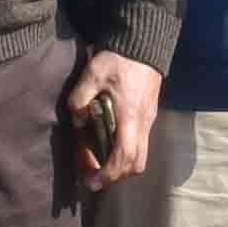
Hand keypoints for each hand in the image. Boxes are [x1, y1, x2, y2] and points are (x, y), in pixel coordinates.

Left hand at [65, 47, 163, 189]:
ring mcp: (148, 120)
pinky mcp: (149, 116)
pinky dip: (125, 151)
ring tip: (97, 158)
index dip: (108, 175)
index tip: (91, 181)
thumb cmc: (118, 59)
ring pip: (140, 156)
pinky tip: (107, 139)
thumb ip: (80, 99)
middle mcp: (143, 123)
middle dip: (115, 176)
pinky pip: (140, 144)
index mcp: (129, 117)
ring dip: (120, 164)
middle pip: (136, 164)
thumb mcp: (92, 74)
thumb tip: (79, 122)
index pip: (124, 157)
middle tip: (92, 174)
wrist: (143, 44)